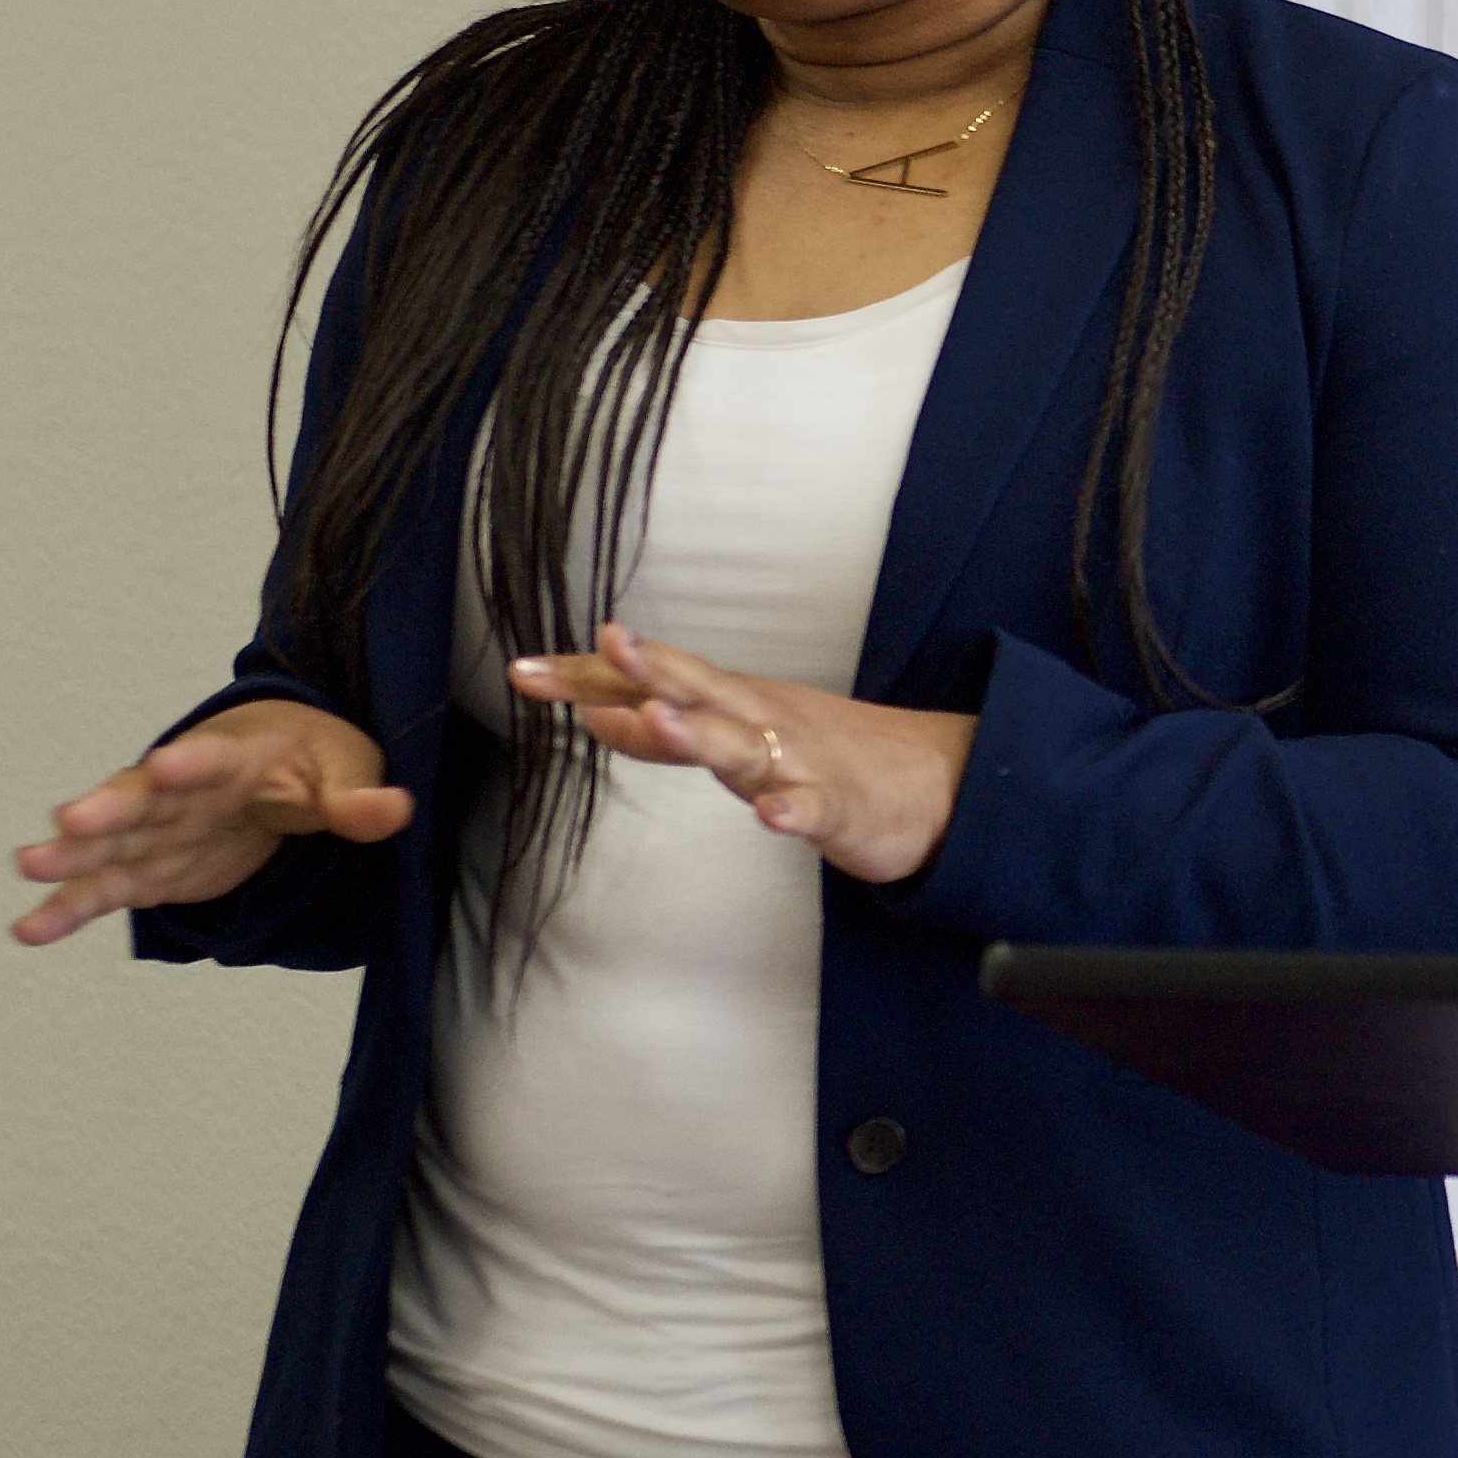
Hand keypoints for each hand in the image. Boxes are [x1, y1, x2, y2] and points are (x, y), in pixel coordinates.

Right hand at [12, 699, 411, 945]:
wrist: (282, 760)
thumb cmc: (312, 758)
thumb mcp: (347, 767)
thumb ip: (358, 797)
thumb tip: (391, 810)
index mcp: (233, 756)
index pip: (212, 758)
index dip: (192, 762)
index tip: (166, 763)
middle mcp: (180, 791)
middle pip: (140, 800)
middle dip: (107, 811)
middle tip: (69, 822)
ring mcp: (158, 830)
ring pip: (108, 845)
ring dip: (70, 859)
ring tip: (28, 868)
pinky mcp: (149, 869)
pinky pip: (104, 890)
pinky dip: (69, 909)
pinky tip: (29, 930)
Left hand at [513, 619, 973, 887]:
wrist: (936, 783)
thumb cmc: (822, 757)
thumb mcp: (733, 736)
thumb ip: (659, 729)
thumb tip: (586, 709)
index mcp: (731, 704)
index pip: (649, 682)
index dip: (587, 677)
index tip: (521, 670)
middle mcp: (761, 721)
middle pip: (698, 690)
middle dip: (649, 669)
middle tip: (606, 641)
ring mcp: (802, 763)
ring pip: (746, 747)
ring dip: (704, 732)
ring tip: (661, 718)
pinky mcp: (842, 808)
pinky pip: (814, 810)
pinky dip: (793, 812)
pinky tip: (773, 816)